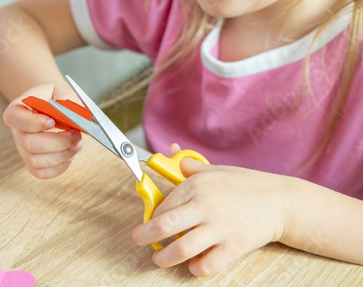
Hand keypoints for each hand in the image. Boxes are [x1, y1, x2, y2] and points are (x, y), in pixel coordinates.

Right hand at [3, 82, 82, 178]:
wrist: (51, 105)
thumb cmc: (55, 98)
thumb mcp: (61, 90)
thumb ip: (67, 101)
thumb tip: (76, 117)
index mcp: (17, 109)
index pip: (14, 118)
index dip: (32, 123)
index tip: (52, 121)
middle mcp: (17, 131)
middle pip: (28, 143)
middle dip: (56, 142)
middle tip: (76, 135)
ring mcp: (22, 148)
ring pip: (35, 161)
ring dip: (60, 156)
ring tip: (77, 145)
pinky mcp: (31, 162)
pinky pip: (40, 172)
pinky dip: (58, 168)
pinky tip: (70, 156)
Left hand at [131, 144, 287, 276]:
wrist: (281, 201)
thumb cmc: (246, 184)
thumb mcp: (216, 170)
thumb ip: (190, 164)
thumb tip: (172, 152)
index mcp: (198, 184)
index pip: (164, 204)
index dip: (151, 216)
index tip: (148, 221)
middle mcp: (205, 206)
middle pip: (165, 225)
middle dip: (144, 236)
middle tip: (138, 240)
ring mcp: (220, 228)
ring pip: (181, 249)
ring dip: (164, 257)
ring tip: (158, 258)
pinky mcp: (234, 247)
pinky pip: (207, 265)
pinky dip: (195, 269)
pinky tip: (192, 265)